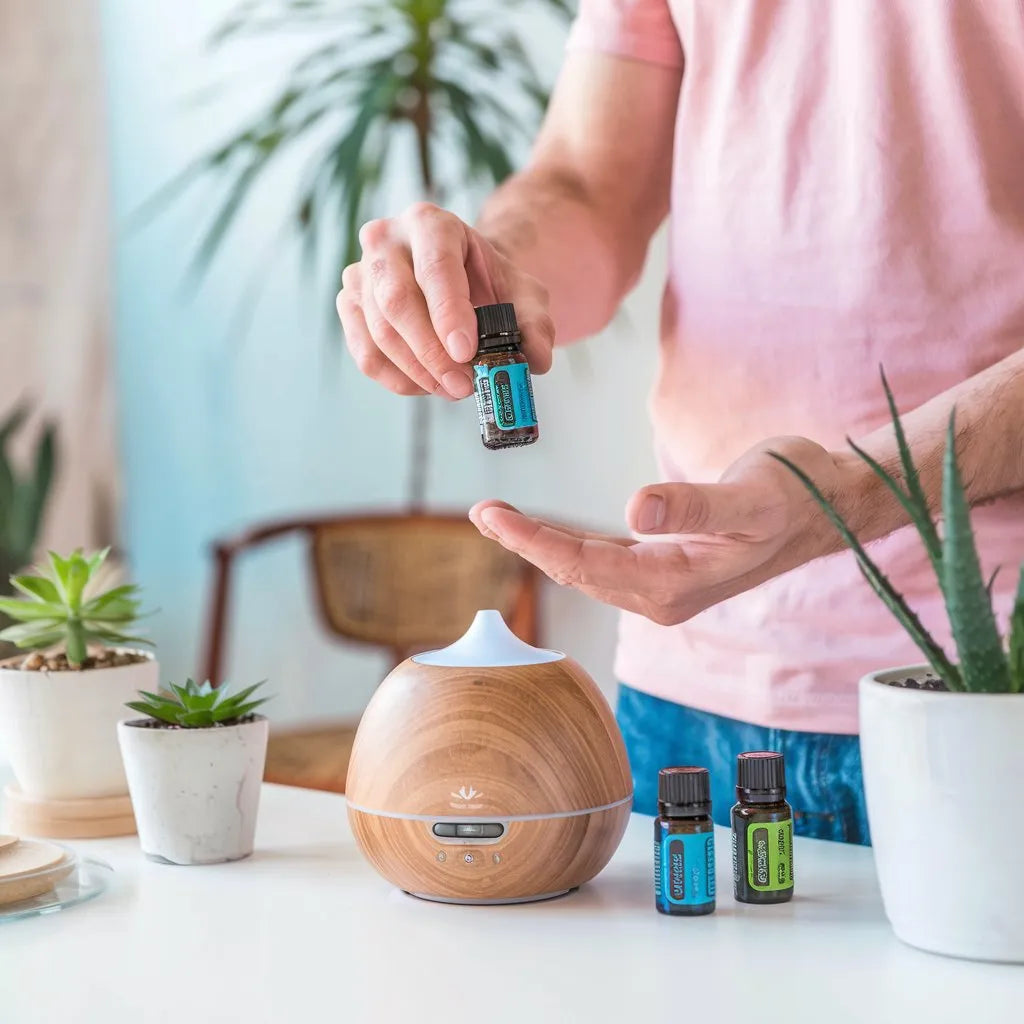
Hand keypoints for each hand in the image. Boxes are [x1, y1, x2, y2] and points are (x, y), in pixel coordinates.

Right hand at [336, 203, 554, 399]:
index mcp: (431, 223)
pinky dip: (398, 379)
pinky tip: (428, 385)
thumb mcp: (523, 294)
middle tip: (463, 386)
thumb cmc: (487, 282)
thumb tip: (534, 359)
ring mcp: (362, 272)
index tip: (466, 352)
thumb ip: (535, 324)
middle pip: (397, 300)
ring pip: (379, 331)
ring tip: (454, 389)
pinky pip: (366, 352)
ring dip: (418, 372)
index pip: (435, 268)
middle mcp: (387, 240)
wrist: (460, 276)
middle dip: (432, 352)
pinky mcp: (349, 305)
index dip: (448, 313)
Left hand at [469, 437, 858, 624]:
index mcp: (675, 584)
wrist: (828, 506)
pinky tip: (549, 532)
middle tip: (481, 512)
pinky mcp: (668, 568)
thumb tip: (635, 509)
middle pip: (577, 571)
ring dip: (544, 544)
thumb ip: (692, 506)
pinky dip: (572, 543)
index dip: (534, 539)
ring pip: (588, 567)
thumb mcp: (750, 498)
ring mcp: (665, 585)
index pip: (586, 563)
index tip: (491, 515)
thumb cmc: (796, 496)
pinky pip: (606, 560)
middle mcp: (663, 594)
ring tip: (499, 519)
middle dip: (527, 543)